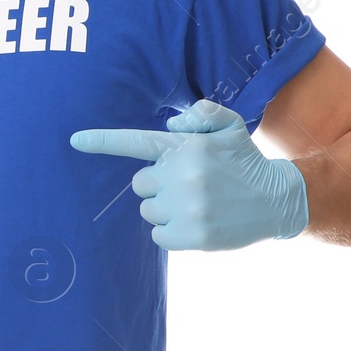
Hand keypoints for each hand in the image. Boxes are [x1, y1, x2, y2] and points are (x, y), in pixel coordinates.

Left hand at [70, 100, 308, 250]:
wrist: (276, 199)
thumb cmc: (244, 160)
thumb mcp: (229, 125)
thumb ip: (199, 114)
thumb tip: (169, 128)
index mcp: (185, 148)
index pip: (136, 142)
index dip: (102, 142)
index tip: (74, 140)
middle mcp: (183, 176)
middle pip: (140, 184)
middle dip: (157, 184)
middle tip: (187, 185)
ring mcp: (187, 207)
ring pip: (148, 211)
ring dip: (165, 209)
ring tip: (196, 203)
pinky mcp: (193, 236)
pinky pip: (158, 235)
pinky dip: (171, 232)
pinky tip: (196, 221)